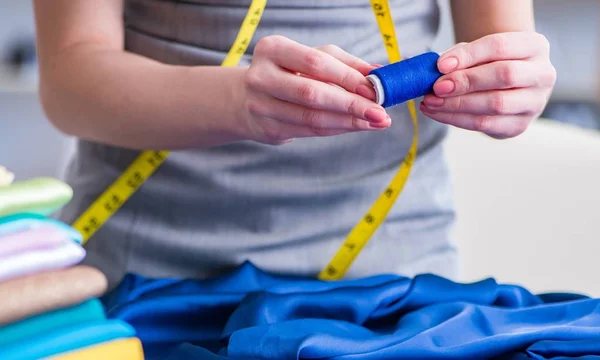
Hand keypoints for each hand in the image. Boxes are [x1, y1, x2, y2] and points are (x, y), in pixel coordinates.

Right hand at [237, 35, 390, 144]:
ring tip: (376, 122)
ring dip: (349, 122)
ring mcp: (261, 106)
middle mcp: (262, 77)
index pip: (315, 63)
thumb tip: (379, 73)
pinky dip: (337, 129)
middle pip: (313, 94)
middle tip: (380, 113)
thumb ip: (344, 63)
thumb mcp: (310, 58)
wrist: (244, 99)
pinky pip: (309, 131)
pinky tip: (356, 127)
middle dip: (351, 105)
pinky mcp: (268, 129)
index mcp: (273, 50)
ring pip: (312, 118)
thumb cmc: (286, 73)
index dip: (347, 77)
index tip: (374, 89)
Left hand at [420, 32, 556, 138]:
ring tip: (431, 102)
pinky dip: (457, 119)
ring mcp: (535, 102)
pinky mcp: (520, 125)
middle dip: (465, 81)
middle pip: (504, 75)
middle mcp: (542, 74)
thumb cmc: (491, 64)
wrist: (508, 87)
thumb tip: (439, 69)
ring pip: (496, 104)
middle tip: (436, 87)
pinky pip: (486, 124)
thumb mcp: (480, 53)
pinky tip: (438, 113)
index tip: (440, 65)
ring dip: (457, 104)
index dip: (468, 56)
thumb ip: (462, 57)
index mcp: (535, 46)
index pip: (500, 46)